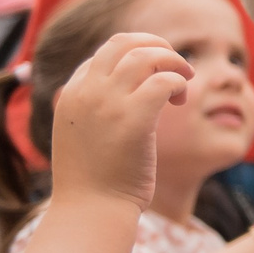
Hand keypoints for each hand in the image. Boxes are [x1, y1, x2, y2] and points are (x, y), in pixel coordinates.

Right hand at [50, 34, 193, 210]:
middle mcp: (85, 93)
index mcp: (70, 94)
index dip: (135, 59)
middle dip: (157, 46)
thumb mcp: (83, 133)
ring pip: (147, 56)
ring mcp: (106, 103)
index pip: (105, 54)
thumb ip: (96, 108)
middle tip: (175, 67)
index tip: (152, 80)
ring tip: (183, 84)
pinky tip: (179, 102)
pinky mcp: (132, 119)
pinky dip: (179, 83)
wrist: (91, 210)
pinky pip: (165, 80)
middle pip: (123, 42)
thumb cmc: (94, 179)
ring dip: (174, 63)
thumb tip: (126, 90)